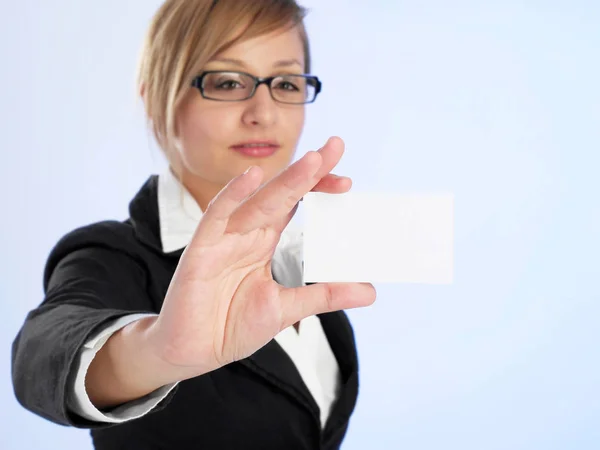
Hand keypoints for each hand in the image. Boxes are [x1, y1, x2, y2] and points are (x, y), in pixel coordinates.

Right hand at [149, 136, 375, 377]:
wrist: (194, 351)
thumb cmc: (232, 325)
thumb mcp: (287, 309)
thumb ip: (324, 296)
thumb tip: (369, 291)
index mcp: (263, 241)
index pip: (294, 204)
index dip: (317, 189)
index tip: (347, 181)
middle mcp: (245, 233)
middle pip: (280, 194)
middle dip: (308, 171)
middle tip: (336, 146)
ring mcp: (223, 238)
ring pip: (257, 201)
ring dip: (285, 180)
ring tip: (314, 161)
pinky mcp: (201, 250)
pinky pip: (216, 216)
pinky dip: (232, 195)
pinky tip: (252, 177)